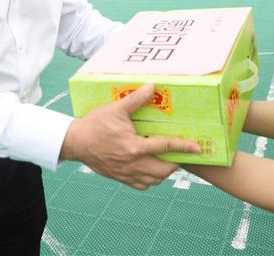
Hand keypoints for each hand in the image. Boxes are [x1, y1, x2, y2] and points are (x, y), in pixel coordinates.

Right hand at [60, 84, 199, 190]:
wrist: (75, 142)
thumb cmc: (94, 125)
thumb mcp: (115, 109)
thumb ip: (135, 99)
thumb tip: (152, 87)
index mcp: (135, 147)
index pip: (165, 146)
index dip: (184, 147)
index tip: (197, 148)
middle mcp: (134, 164)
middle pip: (164, 170)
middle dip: (175, 162)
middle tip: (180, 153)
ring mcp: (127, 173)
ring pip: (154, 180)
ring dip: (164, 171)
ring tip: (166, 160)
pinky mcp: (120, 178)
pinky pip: (141, 185)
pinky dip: (150, 180)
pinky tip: (149, 169)